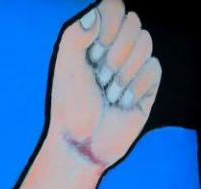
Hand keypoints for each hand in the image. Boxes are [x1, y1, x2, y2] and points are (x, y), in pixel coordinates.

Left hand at [48, 0, 161, 168]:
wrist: (83, 142)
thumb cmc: (70, 105)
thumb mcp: (66, 68)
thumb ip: (76, 36)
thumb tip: (95, 15)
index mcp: (92, 39)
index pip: (113, 6)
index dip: (109, 25)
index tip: (94, 50)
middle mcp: (114, 47)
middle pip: (133, 22)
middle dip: (115, 52)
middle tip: (99, 77)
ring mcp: (133, 63)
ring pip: (146, 43)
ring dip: (123, 73)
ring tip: (108, 94)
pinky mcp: (148, 83)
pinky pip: (154, 67)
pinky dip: (136, 87)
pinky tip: (122, 103)